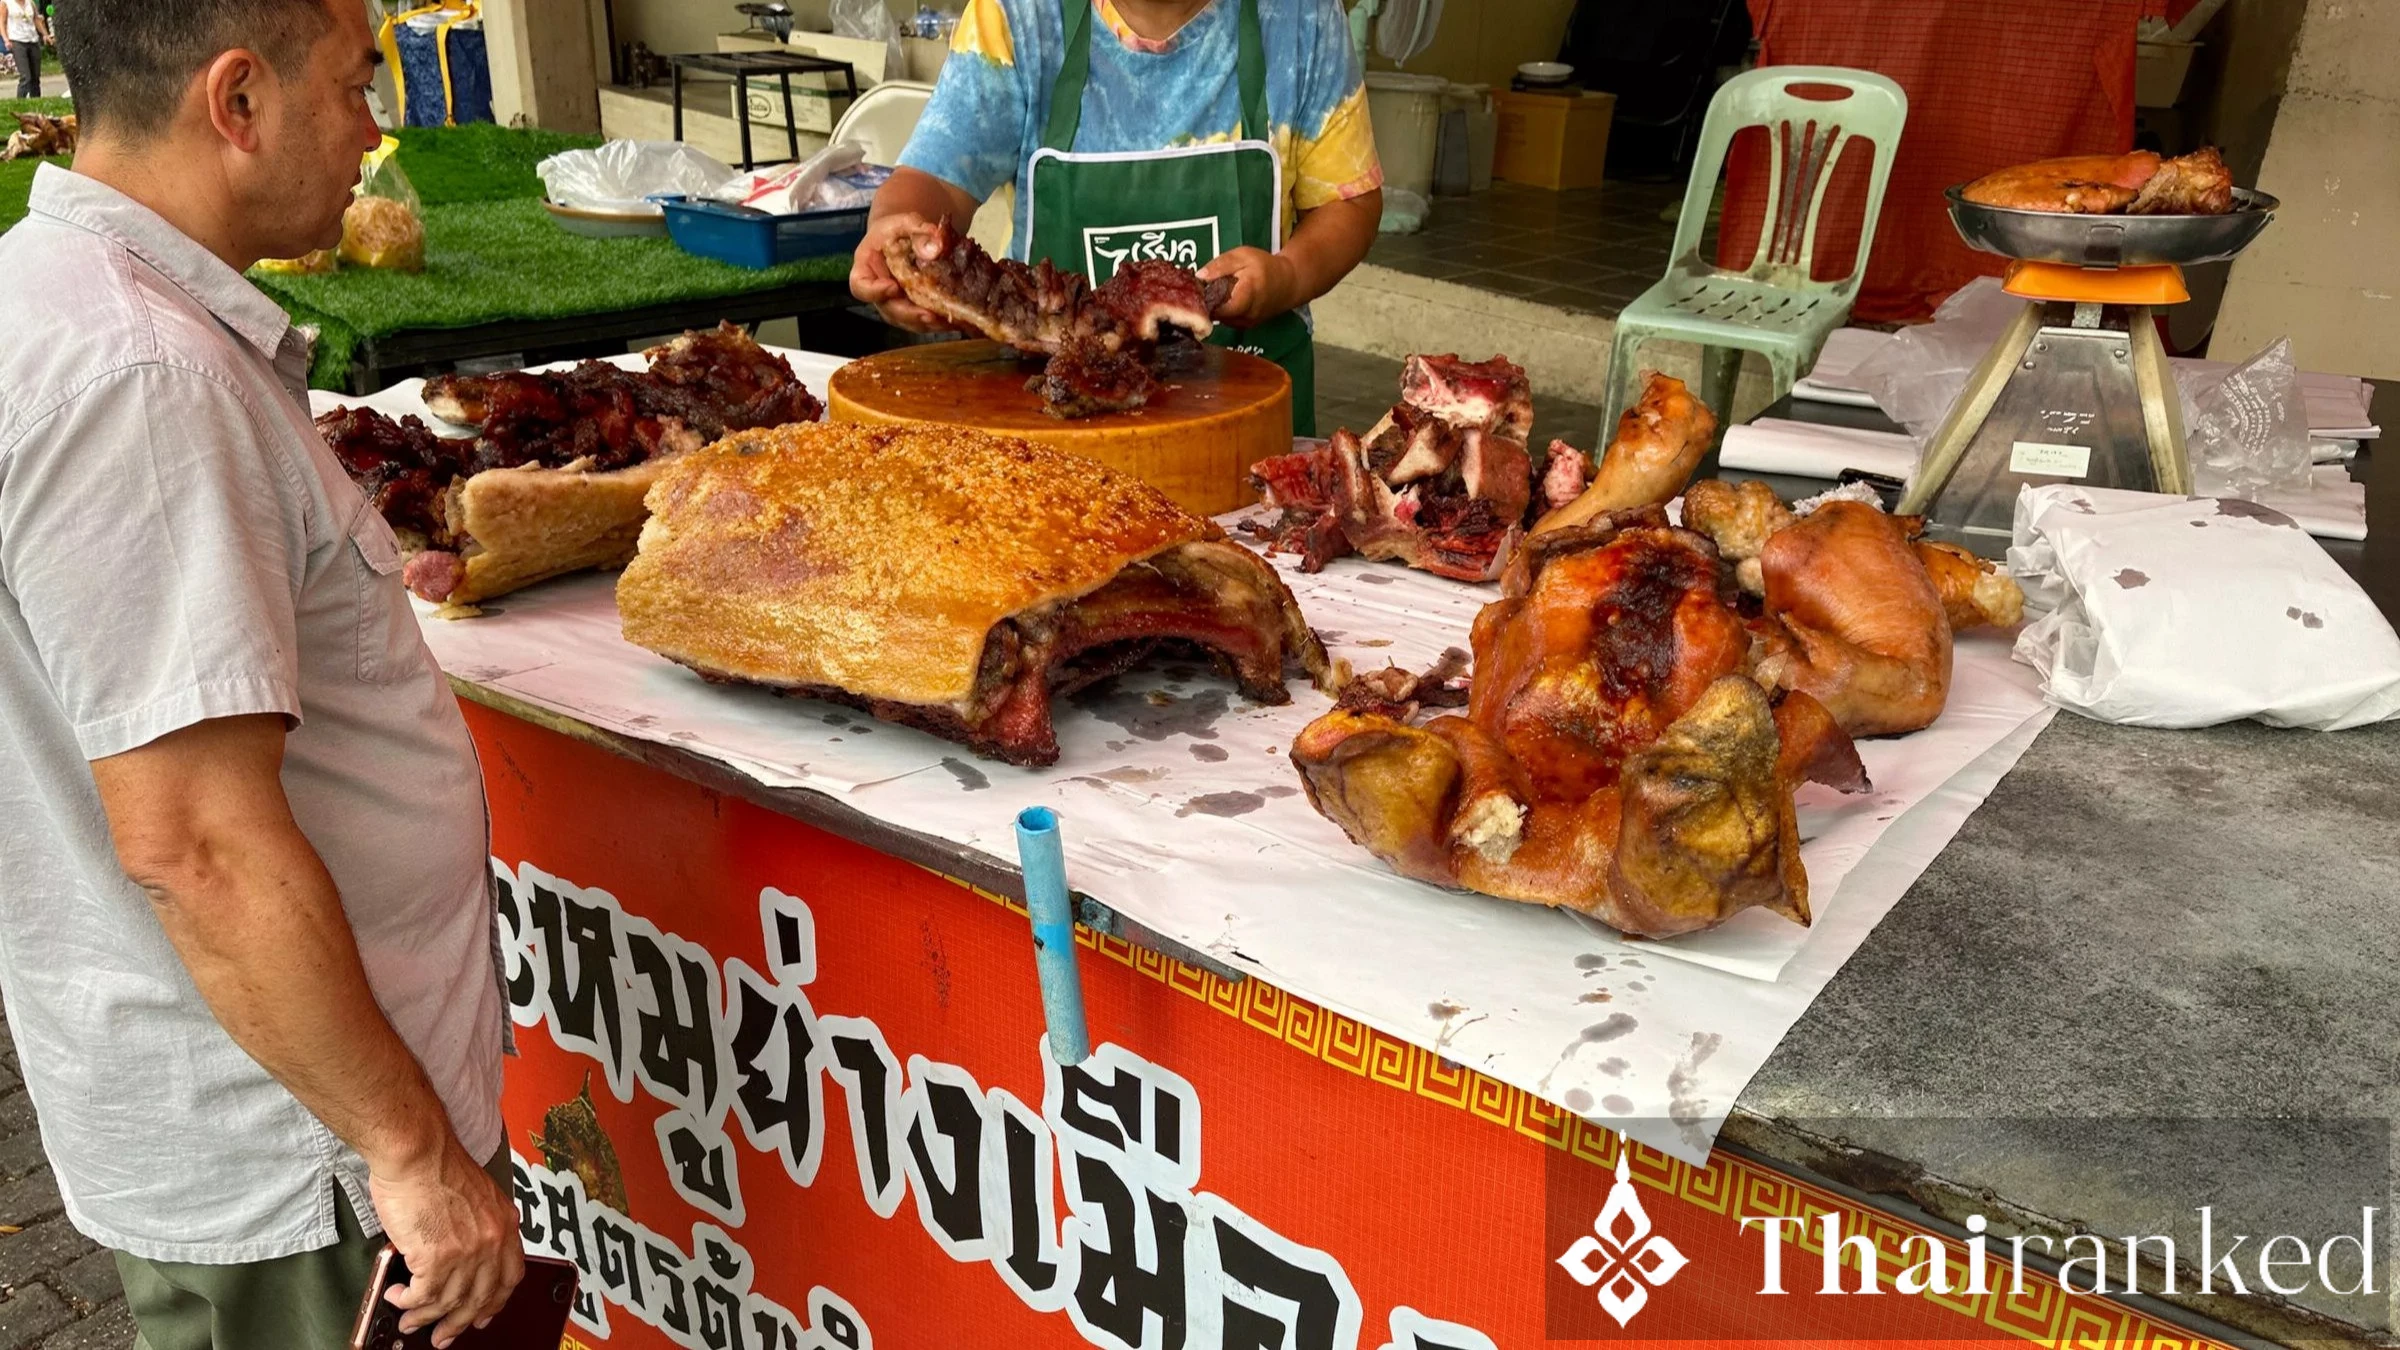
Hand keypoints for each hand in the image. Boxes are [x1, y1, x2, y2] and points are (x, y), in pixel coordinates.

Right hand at [371, 1141, 524, 1347]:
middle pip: (481, 1297)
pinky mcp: (437, 1257)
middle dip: (459, 1322)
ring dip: (425, 1317)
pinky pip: (422, 1296)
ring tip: (410, 1320)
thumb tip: (461, 1255)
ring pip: (449, 1302)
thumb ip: (477, 1226)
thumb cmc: (436, 1166)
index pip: (510, 1275)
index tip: (483, 1315)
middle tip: (444, 1335)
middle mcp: (491, 1240)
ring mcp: (467, 1251)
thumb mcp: (476, 1195)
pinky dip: (407, 1302)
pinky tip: (397, 1297)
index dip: (495, 1301)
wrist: (417, 1152)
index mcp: (504, 1223)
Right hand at [850, 211, 954, 332]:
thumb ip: (918, 229)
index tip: (893, 287)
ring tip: (946, 321)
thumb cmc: (898, 230)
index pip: (860, 286)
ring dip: (926, 323)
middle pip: (888, 309)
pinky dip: (937, 322)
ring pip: (906, 320)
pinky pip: (921, 320)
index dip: (874, 291)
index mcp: (866, 268)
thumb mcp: (906, 222)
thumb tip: (936, 248)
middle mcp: (878, 291)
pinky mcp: (912, 309)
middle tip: (928, 315)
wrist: (905, 239)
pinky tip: (953, 320)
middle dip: (909, 314)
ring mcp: (895, 303)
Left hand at [1199, 246, 1299, 326]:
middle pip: (1215, 314)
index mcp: (1246, 296)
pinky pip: (1225, 320)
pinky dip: (1221, 309)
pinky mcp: (1244, 326)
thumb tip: (1199, 276)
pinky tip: (1225, 297)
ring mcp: (1246, 324)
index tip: (1197, 288)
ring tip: (1217, 290)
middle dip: (1206, 301)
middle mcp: (1246, 315)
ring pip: (1218, 318)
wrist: (1288, 283)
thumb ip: (1221, 265)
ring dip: (1213, 306)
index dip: (1203, 299)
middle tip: (1204, 286)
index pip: (1217, 308)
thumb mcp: (1243, 256)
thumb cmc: (1266, 267)